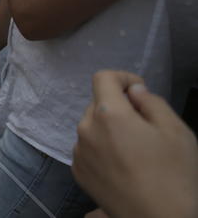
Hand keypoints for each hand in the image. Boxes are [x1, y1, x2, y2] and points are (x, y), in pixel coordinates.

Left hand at [73, 70, 197, 217]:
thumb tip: (134, 91)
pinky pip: (88, 148)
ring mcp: (79, 152)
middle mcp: (86, 129)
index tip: (139, 91)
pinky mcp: (78, 172)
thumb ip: (152, 102)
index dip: (123, 78)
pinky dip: (102, 148)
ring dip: (109, 128)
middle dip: (119, 107)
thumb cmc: (173, 175)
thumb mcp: (175, 131)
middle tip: (145, 126)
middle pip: (98, 103)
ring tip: (135, 150)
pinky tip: (124, 165)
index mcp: (108, 114)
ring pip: (92, 126)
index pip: (103, 77)